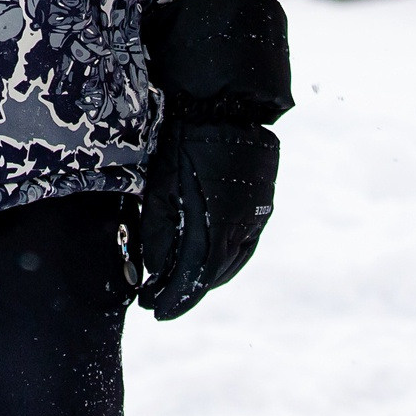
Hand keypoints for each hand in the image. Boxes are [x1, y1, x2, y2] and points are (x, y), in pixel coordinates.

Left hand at [136, 120, 279, 320]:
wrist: (225, 105)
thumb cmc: (185, 142)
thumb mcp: (161, 187)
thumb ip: (160, 233)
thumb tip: (158, 270)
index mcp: (217, 225)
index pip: (194, 278)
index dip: (173, 299)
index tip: (153, 310)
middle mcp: (243, 226)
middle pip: (214, 274)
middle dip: (185, 290)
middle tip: (158, 297)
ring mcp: (257, 214)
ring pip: (232, 261)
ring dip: (206, 276)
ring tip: (180, 282)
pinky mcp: (262, 203)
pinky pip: (244, 243)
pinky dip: (223, 257)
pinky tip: (207, 258)